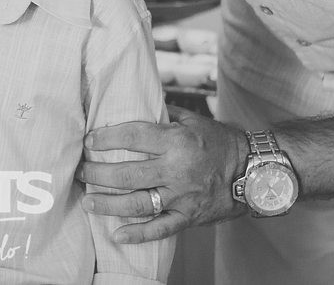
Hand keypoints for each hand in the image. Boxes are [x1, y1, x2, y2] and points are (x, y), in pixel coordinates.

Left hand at [77, 105, 247, 241]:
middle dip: (97, 173)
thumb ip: (165, 113)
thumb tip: (138, 99)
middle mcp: (176, 170)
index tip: (89, 140)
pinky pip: (160, 229)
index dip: (106, 138)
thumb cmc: (221, 142)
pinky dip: (138, 234)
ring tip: (88, 200)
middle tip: (80, 171)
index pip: (132, 137)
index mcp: (176, 141)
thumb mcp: (194, 120)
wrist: (254, 172)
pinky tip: (117, 234)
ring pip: (137, 203)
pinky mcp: (188, 216)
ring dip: (108, 203)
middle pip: (127, 174)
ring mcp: (181, 196)